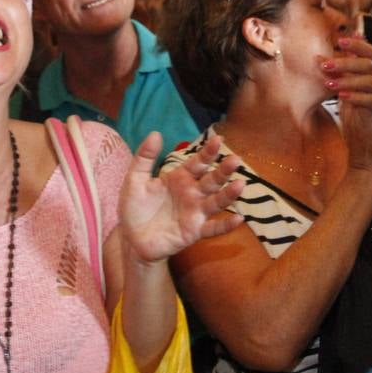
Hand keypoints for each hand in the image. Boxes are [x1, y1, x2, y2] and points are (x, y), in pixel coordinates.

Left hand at [118, 132, 245, 264]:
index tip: (218, 139)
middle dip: (223, 170)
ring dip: (229, 194)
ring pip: (216, 202)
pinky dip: (226, 226)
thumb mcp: (135, 180)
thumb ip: (145, 158)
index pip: (198, 162)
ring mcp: (195, 213)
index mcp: (180, 178)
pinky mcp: (194, 232)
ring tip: (240, 185)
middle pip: (212, 180)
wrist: (131, 239)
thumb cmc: (135, 208)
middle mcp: (192, 193)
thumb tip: (155, 133)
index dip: (208, 152)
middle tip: (235, 160)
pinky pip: (213, 229)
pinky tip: (239, 220)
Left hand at [325, 36, 371, 171]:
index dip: (357, 44)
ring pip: (370, 81)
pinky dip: (358, 97)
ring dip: (349, 81)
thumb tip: (317, 58)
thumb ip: (337, 74)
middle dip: (346, 63)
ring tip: (329, 85)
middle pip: (368, 64)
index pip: (369, 51)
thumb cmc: (362, 109)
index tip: (340, 41)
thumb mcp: (348, 89)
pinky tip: (343, 98)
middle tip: (325, 65)